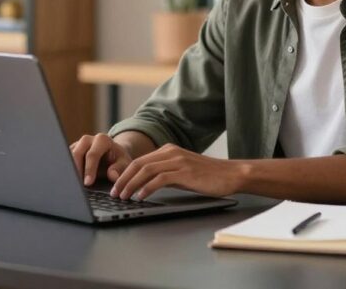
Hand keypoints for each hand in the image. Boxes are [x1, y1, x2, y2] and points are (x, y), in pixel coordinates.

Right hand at [69, 133, 132, 185]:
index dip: (89, 169)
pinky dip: (66, 170)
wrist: (113, 156)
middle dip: (76, 170)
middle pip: (77, 153)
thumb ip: (120, 168)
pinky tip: (69, 181)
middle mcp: (88, 139)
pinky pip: (64, 159)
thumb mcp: (124, 164)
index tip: (88, 183)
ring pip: (68, 155)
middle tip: (77, 185)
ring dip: (69, 170)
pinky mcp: (71, 151)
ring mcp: (78, 144)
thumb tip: (113, 175)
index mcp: (102, 140)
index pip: (93, 154)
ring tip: (72, 184)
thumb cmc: (119, 161)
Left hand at [109, 143, 243, 200]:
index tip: (116, 187)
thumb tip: (145, 185)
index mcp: (168, 150)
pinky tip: (141, 197)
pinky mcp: (184, 172)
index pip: (139, 161)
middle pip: (138, 164)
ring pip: (145, 170)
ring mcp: (178, 161)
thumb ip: (165, 173)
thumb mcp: (182, 171)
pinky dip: (147, 188)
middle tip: (114, 193)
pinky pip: (160, 179)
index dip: (124, 174)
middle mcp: (171, 152)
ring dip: (131, 184)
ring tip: (123, 197)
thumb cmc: (208, 176)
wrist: (231, 174)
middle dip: (123, 179)